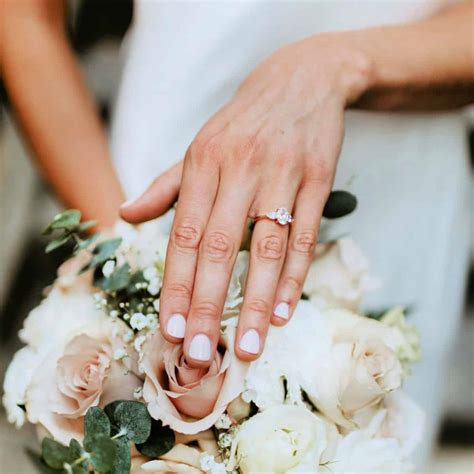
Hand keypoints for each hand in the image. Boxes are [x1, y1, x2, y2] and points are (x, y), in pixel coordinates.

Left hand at [120, 33, 371, 365]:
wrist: (302, 81)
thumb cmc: (243, 123)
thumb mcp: (198, 146)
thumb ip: (164, 187)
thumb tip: (124, 215)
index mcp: (203, 164)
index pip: (183, 236)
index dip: (176, 285)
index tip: (171, 329)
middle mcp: (239, 171)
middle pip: (220, 249)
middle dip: (209, 305)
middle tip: (202, 353)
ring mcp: (282, 176)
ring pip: (267, 249)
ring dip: (258, 303)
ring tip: (250, 346)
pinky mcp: (318, 180)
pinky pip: (305, 235)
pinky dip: (295, 277)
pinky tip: (285, 311)